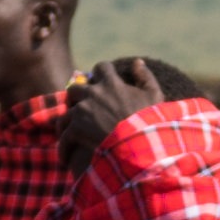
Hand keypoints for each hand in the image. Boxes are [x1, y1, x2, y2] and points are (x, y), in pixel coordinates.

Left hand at [62, 55, 208, 163]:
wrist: (140, 144)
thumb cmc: (150, 121)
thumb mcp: (154, 96)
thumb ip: (145, 76)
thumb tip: (137, 62)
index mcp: (111, 83)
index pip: (101, 68)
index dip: (99, 74)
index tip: (100, 83)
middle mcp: (93, 93)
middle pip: (75, 89)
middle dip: (77, 98)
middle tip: (82, 111)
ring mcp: (82, 111)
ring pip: (65, 114)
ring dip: (67, 124)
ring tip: (69, 136)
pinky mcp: (76, 129)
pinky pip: (64, 136)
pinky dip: (64, 147)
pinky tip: (66, 157)